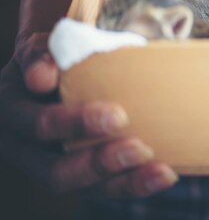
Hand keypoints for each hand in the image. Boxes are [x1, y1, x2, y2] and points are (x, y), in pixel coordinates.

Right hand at [0, 32, 178, 197]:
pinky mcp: (82, 177)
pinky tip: (165, 174)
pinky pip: (107, 189)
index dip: (73, 124)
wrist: (58, 71)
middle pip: (55, 170)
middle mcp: (26, 150)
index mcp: (12, 114)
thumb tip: (41, 77)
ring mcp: (54, 167)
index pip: (38, 126)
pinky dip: (136, 183)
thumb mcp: (40, 48)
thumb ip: (40, 54)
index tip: (117, 116)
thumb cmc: (51, 58)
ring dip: (124, 182)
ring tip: (161, 171)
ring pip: (85, 189)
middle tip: (140, 148)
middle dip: (99, 162)